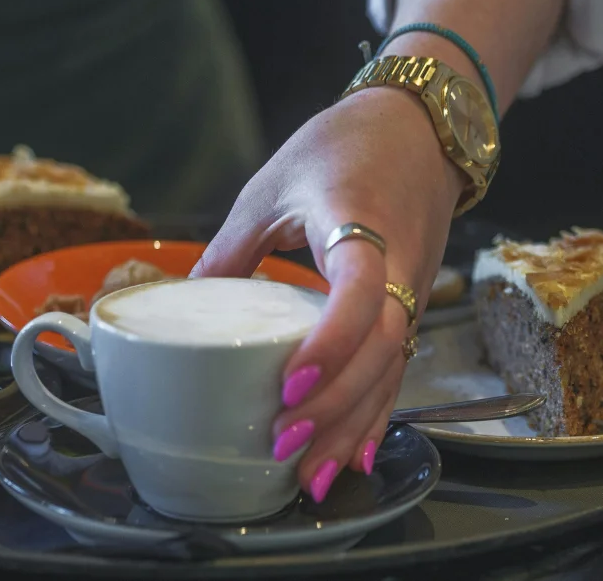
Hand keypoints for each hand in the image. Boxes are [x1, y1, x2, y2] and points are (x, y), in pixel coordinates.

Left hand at [192, 85, 459, 503]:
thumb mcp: (271, 186)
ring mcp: (413, 292)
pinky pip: (396, 370)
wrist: (420, 126)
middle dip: (335, 407)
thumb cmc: (341, 147)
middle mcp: (399, 267)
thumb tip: (183, 301)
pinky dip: (373, 416)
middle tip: (282, 445)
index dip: (329, 344)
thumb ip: (232, 246)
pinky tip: (353, 459)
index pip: (358, 294)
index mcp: (360, 225)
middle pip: (380, 351)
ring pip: (391, 371)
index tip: (289, 382)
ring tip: (309, 477)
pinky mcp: (412, 308)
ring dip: (352, 427)